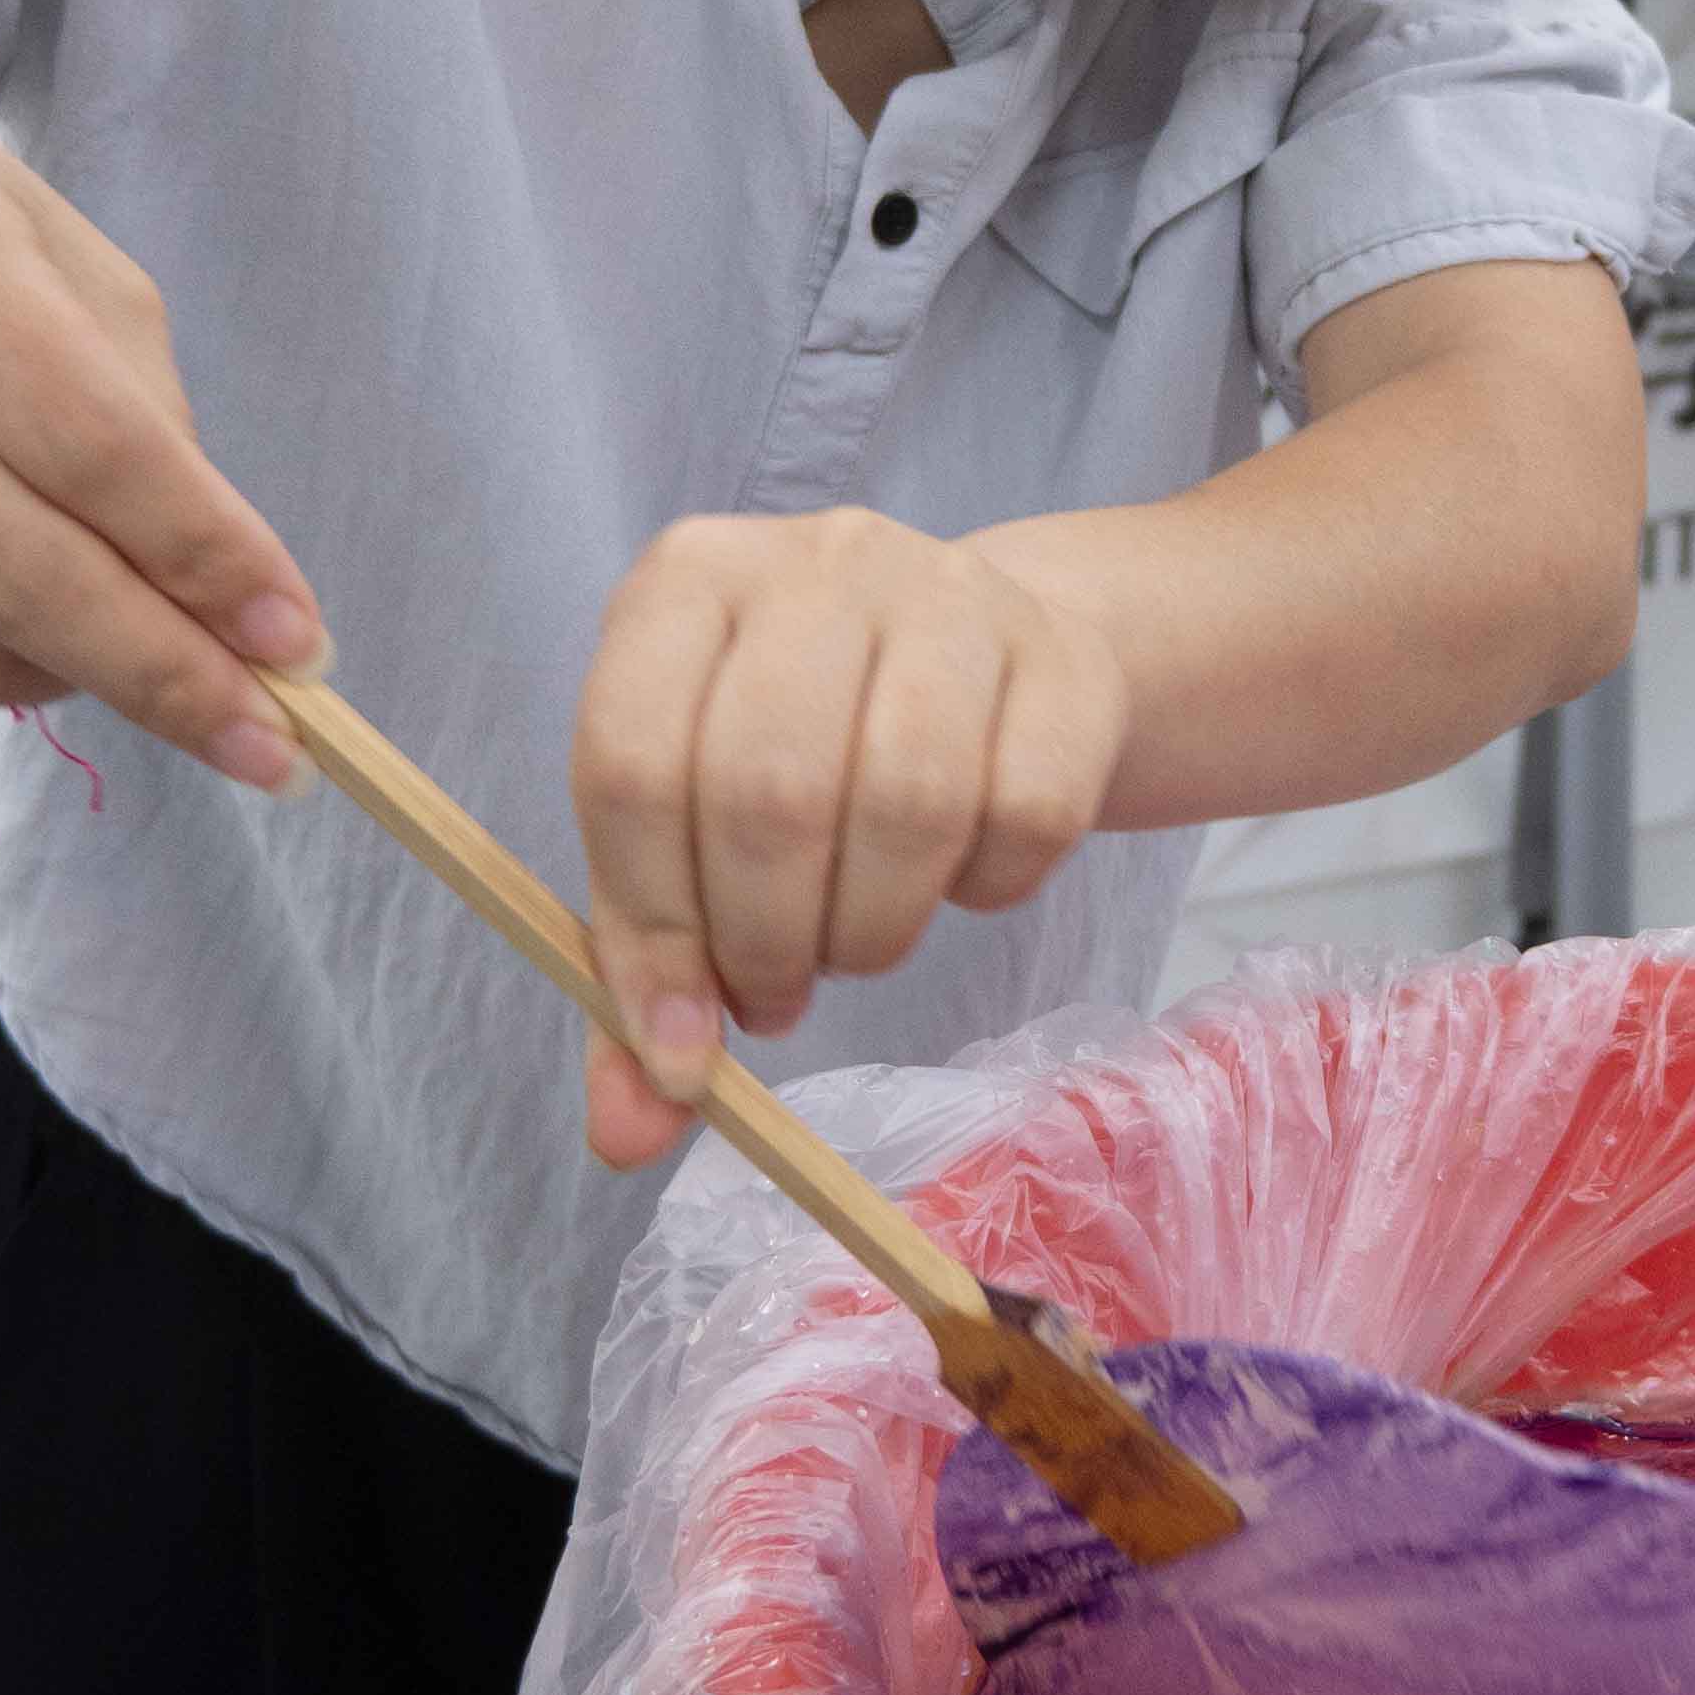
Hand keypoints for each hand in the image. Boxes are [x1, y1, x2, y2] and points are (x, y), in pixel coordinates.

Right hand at [0, 104, 324, 782]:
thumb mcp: (67, 269)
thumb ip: (143, 414)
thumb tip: (221, 597)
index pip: (88, 439)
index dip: (201, 556)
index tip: (297, 647)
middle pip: (13, 562)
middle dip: (160, 672)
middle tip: (267, 745)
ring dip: (68, 676)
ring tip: (131, 644)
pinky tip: (2, 610)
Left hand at [571, 507, 1132, 1168]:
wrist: (987, 653)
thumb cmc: (806, 749)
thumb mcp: (694, 836)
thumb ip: (645, 975)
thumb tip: (627, 1135)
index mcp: (685, 583)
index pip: (632, 761)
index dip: (651, 927)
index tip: (680, 1042)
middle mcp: (817, 559)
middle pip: (770, 789)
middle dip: (766, 940)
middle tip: (775, 997)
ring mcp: (955, 590)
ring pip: (908, 803)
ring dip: (872, 930)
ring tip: (857, 944)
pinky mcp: (1067, 656)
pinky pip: (1028, 817)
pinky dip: (985, 894)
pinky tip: (958, 880)